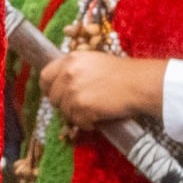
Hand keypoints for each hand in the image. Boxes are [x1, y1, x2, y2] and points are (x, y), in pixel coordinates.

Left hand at [39, 50, 165, 131]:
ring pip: (64, 112)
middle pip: (53, 97)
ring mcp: (73, 90)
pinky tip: (99, 117)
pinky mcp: (82, 107)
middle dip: (64, 105)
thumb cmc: (122, 73)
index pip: (45, 76)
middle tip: (79, 107)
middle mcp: (68, 73)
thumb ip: (75, 69)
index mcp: (70, 59)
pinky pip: (77, 122)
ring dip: (77, 115)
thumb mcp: (93, 61)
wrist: (138, 84)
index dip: (48, 88)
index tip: (54, 95)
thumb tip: (60, 84)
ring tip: (94, 111)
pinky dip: (87, 124)